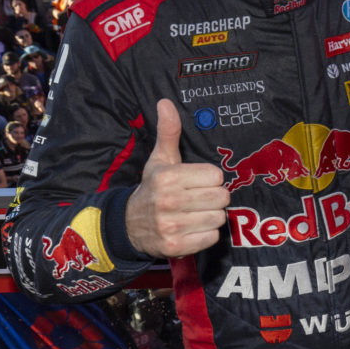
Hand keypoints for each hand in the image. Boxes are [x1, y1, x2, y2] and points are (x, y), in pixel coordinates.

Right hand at [124, 99, 228, 258]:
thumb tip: (166, 102)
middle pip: (221, 197)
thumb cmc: (152, 188)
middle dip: (214, 198)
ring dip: (211, 216)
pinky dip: (206, 235)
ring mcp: (171, 226)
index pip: (216, 176)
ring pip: (218, 218)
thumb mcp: (160, 159)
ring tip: (195, 213)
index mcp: (167, 178)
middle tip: (199, 199)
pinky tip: (192, 228)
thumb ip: (169, 132)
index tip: (197, 182)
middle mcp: (168, 202)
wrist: (128, 225)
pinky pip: (211, 238)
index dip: (210, 179)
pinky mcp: (175, 246)